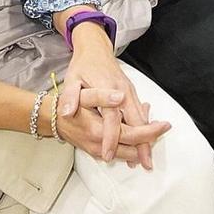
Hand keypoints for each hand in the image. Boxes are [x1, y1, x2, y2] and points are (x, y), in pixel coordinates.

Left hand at [56, 35, 166, 167]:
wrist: (96, 49)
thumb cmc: (83, 65)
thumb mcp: (72, 79)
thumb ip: (70, 96)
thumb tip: (66, 112)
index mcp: (108, 89)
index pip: (111, 118)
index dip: (111, 138)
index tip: (108, 155)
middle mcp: (123, 92)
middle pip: (135, 121)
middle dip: (141, 143)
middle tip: (144, 164)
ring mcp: (130, 92)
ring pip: (141, 119)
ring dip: (146, 139)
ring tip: (146, 159)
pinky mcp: (132, 94)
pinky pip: (140, 114)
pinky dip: (144, 129)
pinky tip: (145, 142)